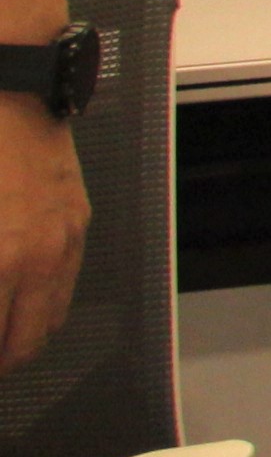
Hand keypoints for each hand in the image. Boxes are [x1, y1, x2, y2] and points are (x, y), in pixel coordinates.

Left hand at [0, 108, 85, 375]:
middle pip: (22, 343)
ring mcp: (64, 242)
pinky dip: (43, 312)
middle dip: (1, 362)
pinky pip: (66, 287)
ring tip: (1, 352)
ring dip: (20, 345)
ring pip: (49, 322)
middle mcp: (37, 259)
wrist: (11, 93)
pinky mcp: (77, 223)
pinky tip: (21, 311)